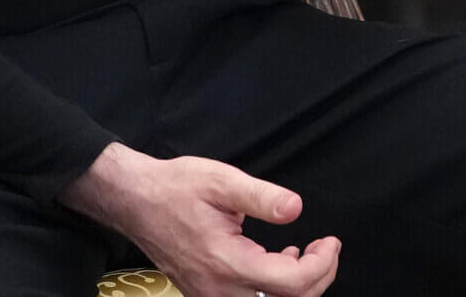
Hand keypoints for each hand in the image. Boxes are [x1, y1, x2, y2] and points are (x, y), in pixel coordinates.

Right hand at [60, 143, 339, 296]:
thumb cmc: (176, 188)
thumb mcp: (222, 181)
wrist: (135, 201)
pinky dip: (274, 289)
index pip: (291, 284)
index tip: (331, 241)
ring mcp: (210, 295)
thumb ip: (262, 197)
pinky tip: (279, 259)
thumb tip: (295, 209)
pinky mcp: (205, 293)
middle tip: (327, 248)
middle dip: (317, 278)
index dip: (321, 265)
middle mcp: (219, 289)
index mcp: (227, 262)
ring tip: (307, 253)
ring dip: (297, 287)